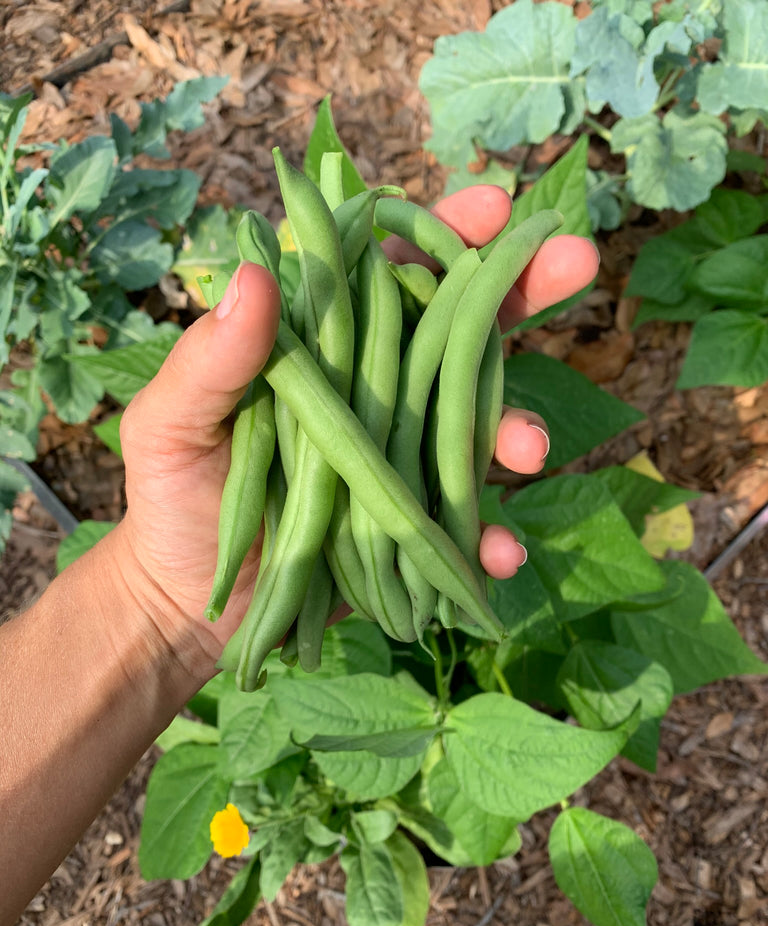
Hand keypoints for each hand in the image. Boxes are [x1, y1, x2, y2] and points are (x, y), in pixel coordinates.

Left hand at [114, 185, 598, 661]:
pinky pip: (465, 520)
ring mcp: (399, 453)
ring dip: (515, 426)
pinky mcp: (412, 518)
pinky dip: (488, 536)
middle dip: (521, 290)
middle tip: (578, 262)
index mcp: (318, 346)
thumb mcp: (170, 427)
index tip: (494, 209)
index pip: (386, 271)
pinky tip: (497, 552)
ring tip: (529, 450)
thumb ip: (208, 362)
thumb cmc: (170, 501)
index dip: (442, 232)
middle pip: (456, 328)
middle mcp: (370, 389)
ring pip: (477, 421)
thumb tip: (258, 275)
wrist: (194, 601)